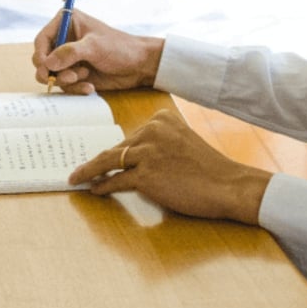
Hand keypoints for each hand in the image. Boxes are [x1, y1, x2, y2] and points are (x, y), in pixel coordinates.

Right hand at [33, 9, 164, 94]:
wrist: (139, 65)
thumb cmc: (120, 48)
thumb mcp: (94, 47)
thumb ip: (70, 53)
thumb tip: (47, 63)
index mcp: (66, 23)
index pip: (42, 39)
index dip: (39, 54)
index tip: (44, 67)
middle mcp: (65, 40)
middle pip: (43, 59)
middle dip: (52, 71)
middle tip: (63, 77)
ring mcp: (69, 59)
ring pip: (53, 75)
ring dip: (67, 80)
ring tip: (85, 77)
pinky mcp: (75, 74)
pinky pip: (65, 85)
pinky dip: (75, 88)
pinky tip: (90, 87)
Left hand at [69, 110, 272, 224]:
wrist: (229, 186)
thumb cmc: (209, 170)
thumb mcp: (182, 142)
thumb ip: (158, 144)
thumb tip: (126, 157)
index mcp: (162, 118)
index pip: (130, 135)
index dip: (114, 150)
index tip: (100, 156)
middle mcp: (153, 130)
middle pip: (117, 147)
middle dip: (98, 160)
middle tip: (79, 168)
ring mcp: (148, 151)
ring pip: (110, 161)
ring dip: (90, 171)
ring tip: (77, 177)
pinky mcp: (146, 175)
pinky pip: (116, 180)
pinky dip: (102, 185)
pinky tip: (94, 189)